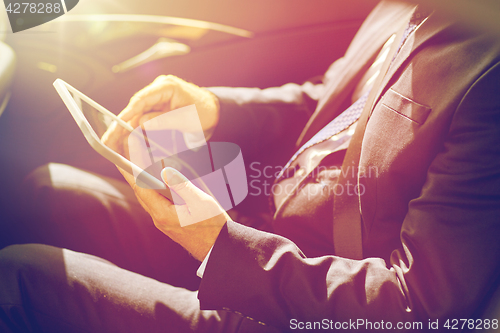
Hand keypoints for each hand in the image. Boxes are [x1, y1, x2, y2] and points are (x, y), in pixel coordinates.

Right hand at [102, 75, 219, 155]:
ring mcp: (157, 98)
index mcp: (166, 86)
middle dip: (122, 124)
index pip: (141, 99)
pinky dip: (137, 131)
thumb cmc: (204, 113)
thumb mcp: (186, 119)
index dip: (128, 113)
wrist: (215, 112)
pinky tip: (127, 143)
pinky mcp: (158, 107)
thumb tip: (142, 123)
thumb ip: (164, 120)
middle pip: (135, 108)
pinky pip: (144, 119)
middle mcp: (158, 89)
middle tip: (108, 139)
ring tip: (113, 144)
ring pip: (137, 115)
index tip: (118, 124)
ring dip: (127, 130)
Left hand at [118, 165, 228, 260]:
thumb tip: (166, 171)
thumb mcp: (200, 202)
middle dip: (134, 173)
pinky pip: (157, 203)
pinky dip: (155, 190)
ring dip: (145, 181)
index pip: (141, 188)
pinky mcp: (170, 223)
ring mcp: (164, 222)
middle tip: (128, 157)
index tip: (119, 159)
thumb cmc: (213, 227)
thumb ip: (182, 186)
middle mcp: (159, 219)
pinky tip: (160, 182)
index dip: (130, 171)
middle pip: (142, 192)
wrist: (219, 250)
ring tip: (142, 165)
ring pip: (149, 198)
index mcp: (163, 214)